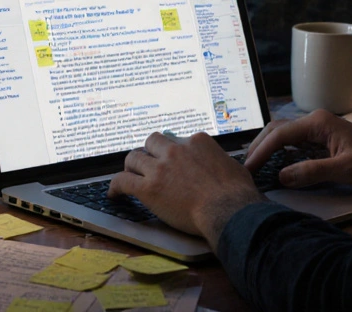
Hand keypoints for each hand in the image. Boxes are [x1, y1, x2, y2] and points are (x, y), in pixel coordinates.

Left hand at [109, 131, 266, 247]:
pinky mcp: (149, 187)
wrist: (229, 210)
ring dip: (131, 167)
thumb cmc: (237, 194)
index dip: (173, 153)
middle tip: (149, 165)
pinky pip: (122, 181)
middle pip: (152, 142)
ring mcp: (160, 167)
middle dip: (149, 153)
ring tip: (130, 176)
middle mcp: (176, 149)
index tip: (172, 163)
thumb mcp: (233, 166)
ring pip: (133, 157)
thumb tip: (223, 168)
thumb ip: (220, 162)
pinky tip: (114, 194)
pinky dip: (115, 186)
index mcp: (196, 142)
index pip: (176, 140)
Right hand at [245, 109, 351, 190]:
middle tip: (245, 168)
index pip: (280, 134)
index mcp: (318, 122)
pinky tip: (273, 165)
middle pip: (277, 130)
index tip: (248, 168)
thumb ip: (312, 172)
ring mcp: (317, 128)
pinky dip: (279, 152)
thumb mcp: (344, 169)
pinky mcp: (321, 138)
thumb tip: (281, 176)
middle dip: (259, 147)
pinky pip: (293, 142)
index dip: (261, 151)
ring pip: (283, 135)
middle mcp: (315, 120)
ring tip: (253, 167)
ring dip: (267, 149)